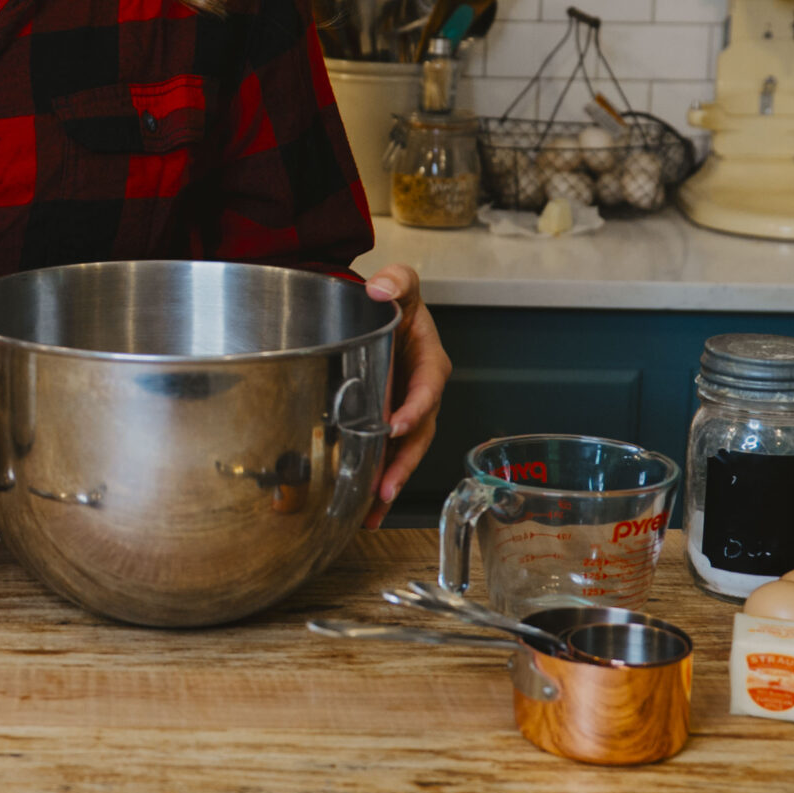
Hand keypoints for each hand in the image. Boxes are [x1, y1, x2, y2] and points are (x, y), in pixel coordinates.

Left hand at [361, 262, 449, 523]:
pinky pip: (387, 457)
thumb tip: (380, 288)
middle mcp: (422, 395)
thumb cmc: (396, 301)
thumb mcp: (401, 284)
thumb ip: (396, 281)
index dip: (415, 409)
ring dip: (390, 483)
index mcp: (431, 363)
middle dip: (403, 464)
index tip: (396, 425)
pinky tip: (362, 510)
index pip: (428, 389)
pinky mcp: (388, 426)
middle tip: (385, 487)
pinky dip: (377, 483)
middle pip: (419, 435)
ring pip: (404, 454)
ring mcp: (406, 414)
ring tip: (371, 511)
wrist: (378, 312)